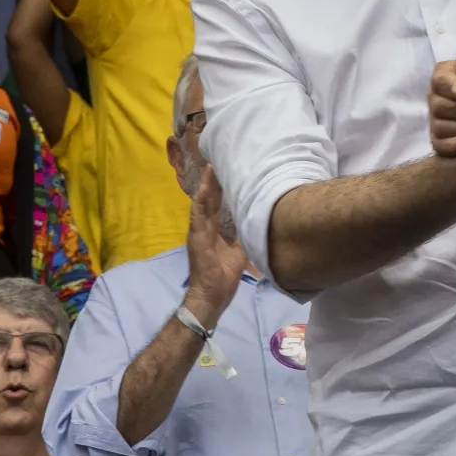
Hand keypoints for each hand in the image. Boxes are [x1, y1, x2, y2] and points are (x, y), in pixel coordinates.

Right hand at [183, 163, 243, 326]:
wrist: (212, 294)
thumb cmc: (224, 275)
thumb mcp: (240, 252)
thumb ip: (244, 237)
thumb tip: (259, 224)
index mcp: (214, 230)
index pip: (219, 205)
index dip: (223, 188)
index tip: (229, 171)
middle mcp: (205, 227)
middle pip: (210, 199)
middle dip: (214, 180)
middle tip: (218, 160)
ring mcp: (198, 231)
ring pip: (202, 202)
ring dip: (206, 185)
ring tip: (210, 167)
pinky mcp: (195, 237)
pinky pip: (196, 215)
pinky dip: (200, 201)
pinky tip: (203, 189)